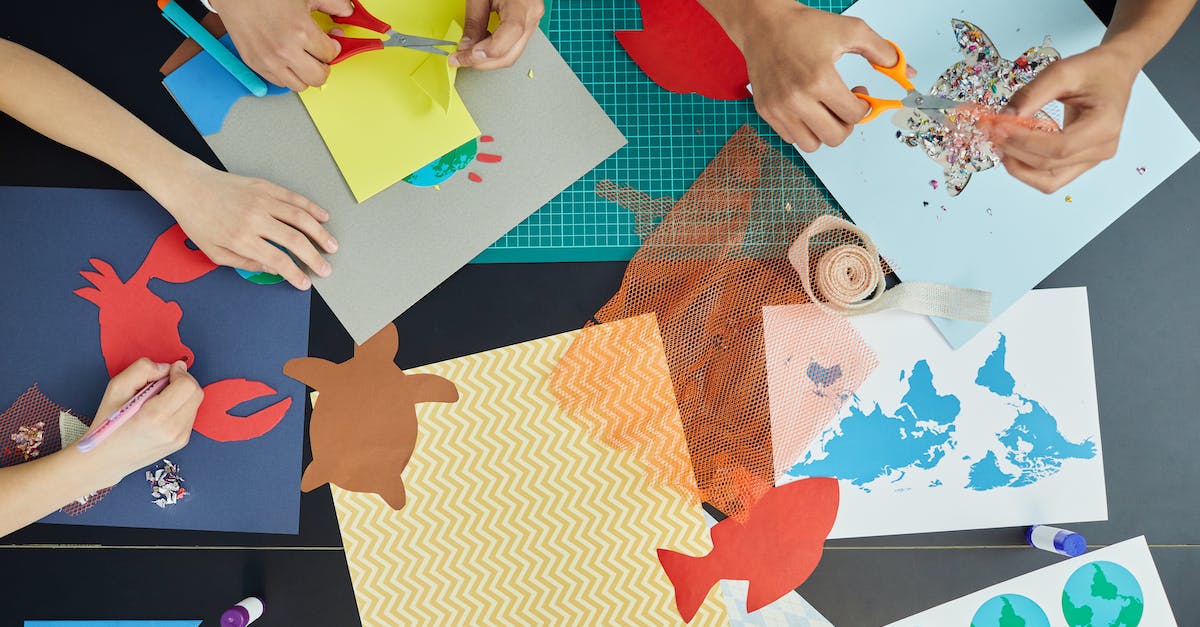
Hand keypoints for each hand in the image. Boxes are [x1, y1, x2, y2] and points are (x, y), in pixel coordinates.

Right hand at [88, 359, 202, 481]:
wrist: (107, 459)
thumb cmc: (108, 423)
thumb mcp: (116, 388)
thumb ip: (142, 370)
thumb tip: (167, 368)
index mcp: (156, 416)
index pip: (187, 386)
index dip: (179, 373)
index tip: (167, 372)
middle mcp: (172, 430)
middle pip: (196, 393)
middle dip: (182, 381)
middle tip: (162, 383)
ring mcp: (180, 438)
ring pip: (195, 403)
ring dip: (182, 394)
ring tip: (157, 399)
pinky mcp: (182, 442)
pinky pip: (190, 415)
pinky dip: (180, 406)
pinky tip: (161, 411)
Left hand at [156, 158, 337, 290]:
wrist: (188, 186)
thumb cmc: (198, 220)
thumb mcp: (214, 252)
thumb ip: (245, 264)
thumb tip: (272, 269)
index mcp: (241, 238)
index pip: (278, 259)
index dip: (295, 273)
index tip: (305, 282)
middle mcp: (255, 219)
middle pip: (295, 240)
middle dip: (315, 257)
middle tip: (325, 268)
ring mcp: (262, 200)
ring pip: (301, 218)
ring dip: (320, 234)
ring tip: (332, 245)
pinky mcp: (265, 186)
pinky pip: (294, 198)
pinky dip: (312, 208)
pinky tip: (323, 217)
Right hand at [211, 0, 350, 90]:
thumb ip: (331, 3)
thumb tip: (346, 11)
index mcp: (300, 32)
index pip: (330, 55)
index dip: (334, 48)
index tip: (331, 42)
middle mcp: (285, 51)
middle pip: (318, 78)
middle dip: (324, 67)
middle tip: (320, 55)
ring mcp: (268, 61)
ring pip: (300, 86)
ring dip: (305, 74)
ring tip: (303, 58)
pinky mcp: (255, 65)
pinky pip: (280, 83)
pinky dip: (287, 75)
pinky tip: (287, 59)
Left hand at [449, 0, 543, 69]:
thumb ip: (474, 22)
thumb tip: (466, 46)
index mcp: (522, 8)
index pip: (504, 44)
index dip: (483, 56)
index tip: (463, 56)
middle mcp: (532, 18)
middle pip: (508, 55)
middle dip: (482, 62)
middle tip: (460, 60)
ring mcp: (533, 22)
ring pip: (512, 54)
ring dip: (488, 60)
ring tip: (468, 54)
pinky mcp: (528, 24)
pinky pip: (513, 46)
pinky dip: (495, 51)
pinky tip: (481, 46)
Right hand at [740, 2, 911, 151]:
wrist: (764, 24)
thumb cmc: (804, 26)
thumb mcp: (851, 31)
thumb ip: (883, 52)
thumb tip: (907, 72)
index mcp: (819, 79)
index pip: (854, 115)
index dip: (863, 107)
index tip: (859, 93)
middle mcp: (796, 98)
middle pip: (835, 137)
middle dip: (846, 123)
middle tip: (844, 105)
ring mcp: (779, 108)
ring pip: (812, 145)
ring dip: (824, 131)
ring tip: (824, 110)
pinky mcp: (766, 112)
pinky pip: (791, 138)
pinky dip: (803, 129)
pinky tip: (806, 107)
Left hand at [983, 45, 1137, 192]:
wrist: (1113, 72)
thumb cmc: (1093, 69)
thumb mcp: (1063, 70)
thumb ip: (1033, 94)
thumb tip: (1004, 117)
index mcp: (1105, 126)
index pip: (1058, 147)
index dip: (1024, 141)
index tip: (997, 127)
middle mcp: (1103, 149)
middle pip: (1049, 165)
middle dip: (1014, 151)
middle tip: (988, 131)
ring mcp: (1093, 160)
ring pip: (1048, 180)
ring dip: (1017, 166)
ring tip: (998, 143)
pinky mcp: (1081, 162)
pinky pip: (1050, 177)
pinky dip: (1026, 168)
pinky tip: (1011, 150)